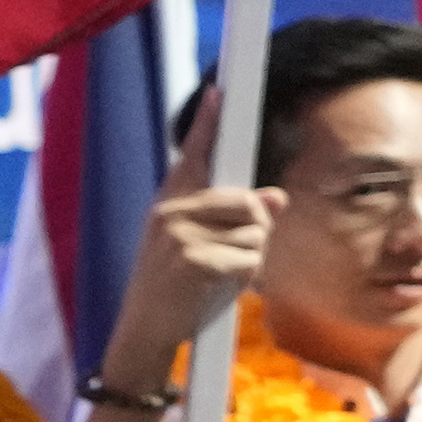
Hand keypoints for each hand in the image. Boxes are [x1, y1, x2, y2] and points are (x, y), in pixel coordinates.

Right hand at [106, 88, 276, 375]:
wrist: (144, 331)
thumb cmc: (178, 287)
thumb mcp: (201, 247)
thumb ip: (236, 219)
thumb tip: (277, 196)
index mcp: (172, 203)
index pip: (193, 156)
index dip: (207, 124)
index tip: (220, 91)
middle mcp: (172, 211)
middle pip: (249, 201)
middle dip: (255, 231)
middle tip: (229, 257)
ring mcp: (180, 233)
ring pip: (255, 232)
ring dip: (251, 259)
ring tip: (217, 276)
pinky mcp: (193, 259)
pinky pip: (249, 259)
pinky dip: (245, 278)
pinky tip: (215, 288)